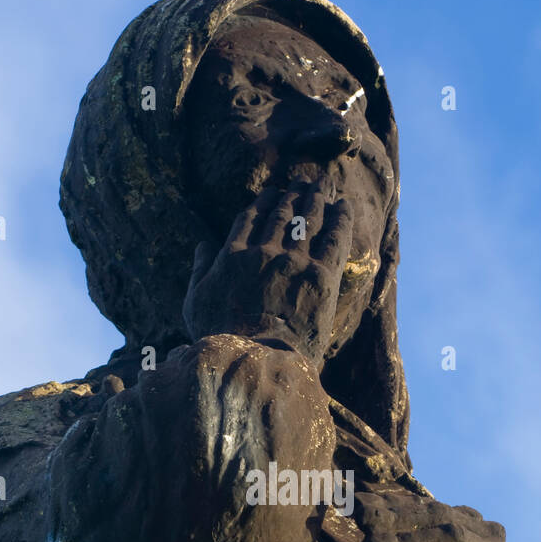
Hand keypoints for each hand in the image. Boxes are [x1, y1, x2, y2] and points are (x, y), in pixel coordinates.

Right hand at [182, 182, 353, 367]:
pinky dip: (340, 220)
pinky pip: (334, 240)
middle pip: (283, 213)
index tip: (274, 192)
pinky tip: (345, 206)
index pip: (251, 217)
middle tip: (305, 180)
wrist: (256, 361)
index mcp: (233, 255)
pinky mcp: (319, 278)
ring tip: (324, 185)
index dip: (265, 201)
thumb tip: (202, 246)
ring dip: (317, 198)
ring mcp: (292, 263)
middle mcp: (263, 252)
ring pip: (308, 220)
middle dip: (295, 193)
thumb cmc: (221, 339)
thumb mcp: (195, 304)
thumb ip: (199, 271)